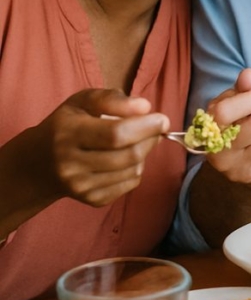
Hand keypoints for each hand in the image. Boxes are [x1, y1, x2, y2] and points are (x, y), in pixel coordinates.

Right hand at [39, 89, 167, 206]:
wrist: (39, 164)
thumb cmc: (67, 125)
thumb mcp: (82, 102)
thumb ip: (112, 99)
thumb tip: (145, 107)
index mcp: (68, 133)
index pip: (116, 134)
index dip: (146, 127)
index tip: (162, 119)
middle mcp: (71, 163)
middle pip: (128, 155)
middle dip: (151, 139)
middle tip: (156, 128)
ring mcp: (80, 186)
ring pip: (133, 170)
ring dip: (145, 153)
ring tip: (137, 141)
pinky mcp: (91, 200)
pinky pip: (130, 184)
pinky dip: (136, 169)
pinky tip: (124, 159)